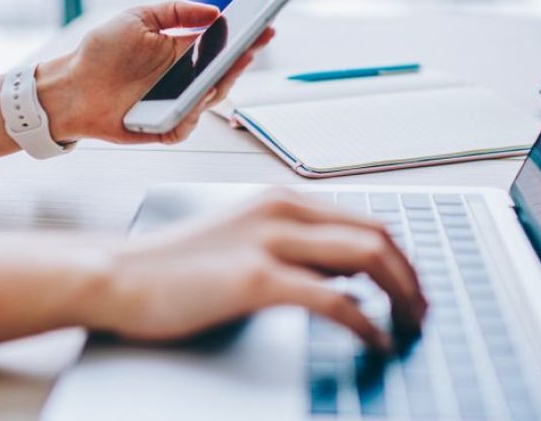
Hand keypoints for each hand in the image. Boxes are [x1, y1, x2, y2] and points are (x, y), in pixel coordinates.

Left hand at [35, 0, 274, 144]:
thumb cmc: (101, 52)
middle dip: (241, 60)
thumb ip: (176, 11)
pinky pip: (186, 124)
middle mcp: (184, 79)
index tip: (264, 26)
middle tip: (252, 46)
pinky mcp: (164, 127)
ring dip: (220, 84)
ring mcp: (176, 104)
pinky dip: (193, 114)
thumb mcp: (138, 18)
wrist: (71, 86)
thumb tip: (214, 11)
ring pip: (210, 99)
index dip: (245, 37)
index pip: (222, 45)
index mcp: (182, 51)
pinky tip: (196, 99)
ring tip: (228, 67)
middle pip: (224, 73)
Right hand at [80, 190, 427, 350]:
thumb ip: (292, 248)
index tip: (412, 287)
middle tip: (422, 311)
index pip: (365, 220)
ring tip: (410, 326)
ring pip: (368, 257)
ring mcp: (270, 242)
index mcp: (281, 200)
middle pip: (378, 234)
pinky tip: (374, 340)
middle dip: (412, 275)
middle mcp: (283, 211)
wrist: (118, 275)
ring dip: (402, 295)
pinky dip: (367, 322)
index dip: (400, 256)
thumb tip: (344, 273)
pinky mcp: (256, 279)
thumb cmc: (173, 266)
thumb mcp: (242, 240)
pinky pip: (334, 299)